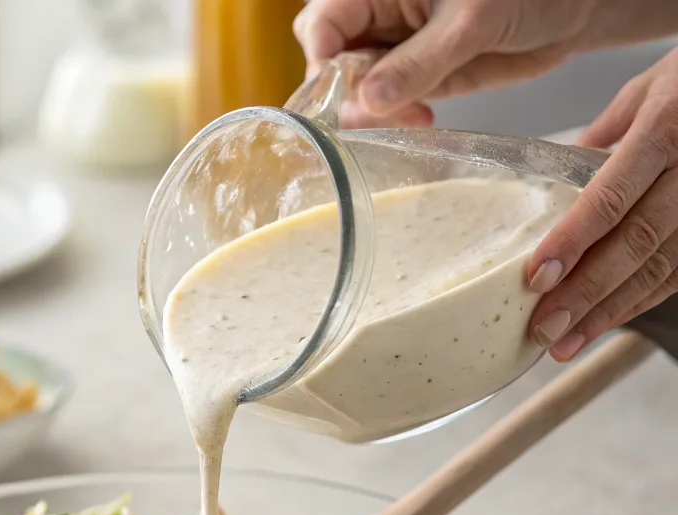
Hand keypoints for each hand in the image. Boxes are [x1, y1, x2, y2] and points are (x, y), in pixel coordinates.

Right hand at [293, 0, 599, 126]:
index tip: (343, 94)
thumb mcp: (471, 21)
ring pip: (353, 88)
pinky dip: (394, 120)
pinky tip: (421, 119)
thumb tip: (368, 100)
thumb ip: (418, 61)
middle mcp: (379, 15)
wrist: (576, 7)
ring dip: (372, 113)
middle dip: (345, 93)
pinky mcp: (414, 77)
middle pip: (329, 59)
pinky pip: (384, 104)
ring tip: (415, 116)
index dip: (322, 61)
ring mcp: (394, 49)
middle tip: (382, 112)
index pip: (322, 24)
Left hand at [529, 47, 677, 358]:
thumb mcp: (647, 89)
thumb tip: (549, 179)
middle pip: (636, 242)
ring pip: (661, 267)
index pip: (613, 194)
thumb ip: (600, 136)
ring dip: (609, 312)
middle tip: (543, 329)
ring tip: (564, 343)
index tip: (536, 277)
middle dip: (586, 293)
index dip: (574, 241)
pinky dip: (639, 302)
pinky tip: (602, 324)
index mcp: (666, 126)